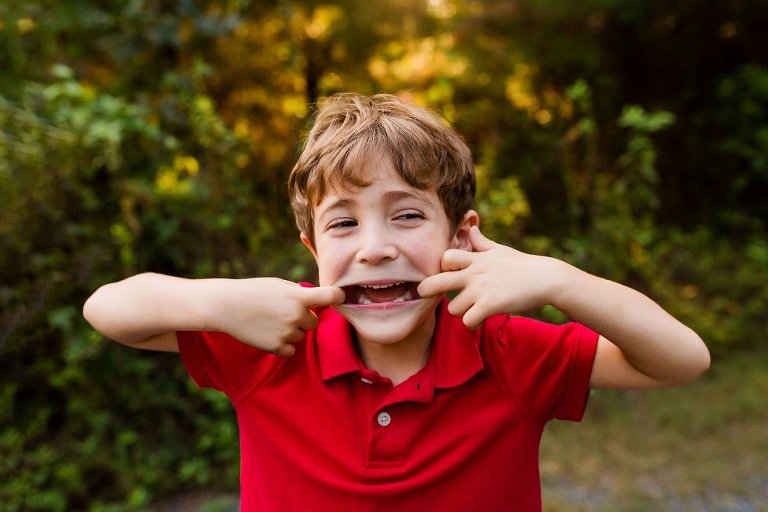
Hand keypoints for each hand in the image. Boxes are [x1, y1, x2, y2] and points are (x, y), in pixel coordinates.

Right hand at [213, 278, 344, 356]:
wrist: (226, 306)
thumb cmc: (253, 291)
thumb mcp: (279, 285)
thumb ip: (299, 293)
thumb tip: (319, 301)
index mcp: (298, 296)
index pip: (331, 296)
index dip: (339, 297)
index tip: (341, 298)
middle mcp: (296, 315)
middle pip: (313, 322)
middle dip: (303, 318)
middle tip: (282, 312)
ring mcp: (287, 332)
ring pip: (301, 336)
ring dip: (291, 331)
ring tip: (270, 321)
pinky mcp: (277, 347)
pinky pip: (291, 349)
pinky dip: (283, 344)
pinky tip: (267, 333)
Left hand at [417, 226, 563, 328]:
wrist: (547, 278)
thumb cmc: (524, 265)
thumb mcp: (500, 250)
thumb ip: (481, 243)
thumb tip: (471, 228)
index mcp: (476, 259)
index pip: (445, 258)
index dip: (442, 268)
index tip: (449, 275)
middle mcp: (474, 273)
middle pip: (436, 282)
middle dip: (426, 290)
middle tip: (425, 295)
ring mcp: (481, 289)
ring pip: (453, 308)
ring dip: (461, 312)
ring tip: (472, 311)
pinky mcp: (490, 305)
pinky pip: (468, 321)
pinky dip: (473, 324)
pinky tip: (481, 320)